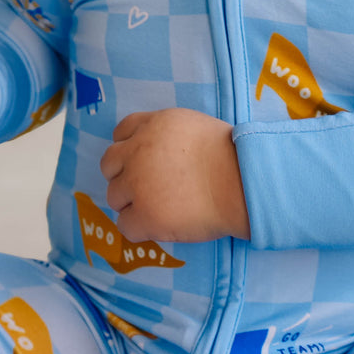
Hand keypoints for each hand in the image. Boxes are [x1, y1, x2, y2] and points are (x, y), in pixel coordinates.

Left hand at [100, 108, 249, 243]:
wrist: (244, 183)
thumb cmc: (231, 156)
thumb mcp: (194, 126)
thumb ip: (166, 134)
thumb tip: (156, 151)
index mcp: (152, 126)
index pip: (120, 134)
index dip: (129, 149)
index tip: (142, 162)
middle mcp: (137, 151)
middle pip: (109, 165)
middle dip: (124, 176)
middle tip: (149, 188)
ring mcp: (137, 184)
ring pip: (114, 197)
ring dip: (132, 203)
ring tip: (162, 207)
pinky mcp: (144, 216)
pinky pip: (125, 226)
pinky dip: (140, 228)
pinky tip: (162, 224)